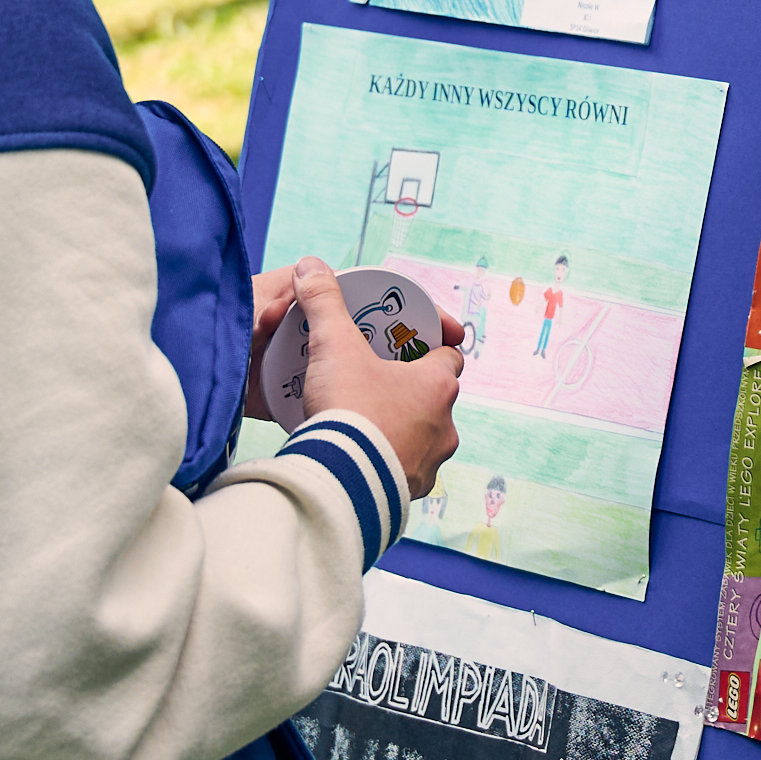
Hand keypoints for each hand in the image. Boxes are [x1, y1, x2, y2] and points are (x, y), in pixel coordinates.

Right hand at [286, 253, 462, 495]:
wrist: (341, 481)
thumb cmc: (349, 409)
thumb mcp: (334, 346)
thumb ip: (324, 303)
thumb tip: (311, 266)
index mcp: (437, 386)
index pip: (449, 357)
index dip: (429, 348)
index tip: (407, 345)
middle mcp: (444, 425)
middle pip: (435, 398)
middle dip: (410, 390)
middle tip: (375, 382)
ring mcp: (430, 463)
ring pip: (423, 438)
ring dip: (402, 429)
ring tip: (366, 422)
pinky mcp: (409, 493)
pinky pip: (404, 473)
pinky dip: (388, 464)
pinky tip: (362, 458)